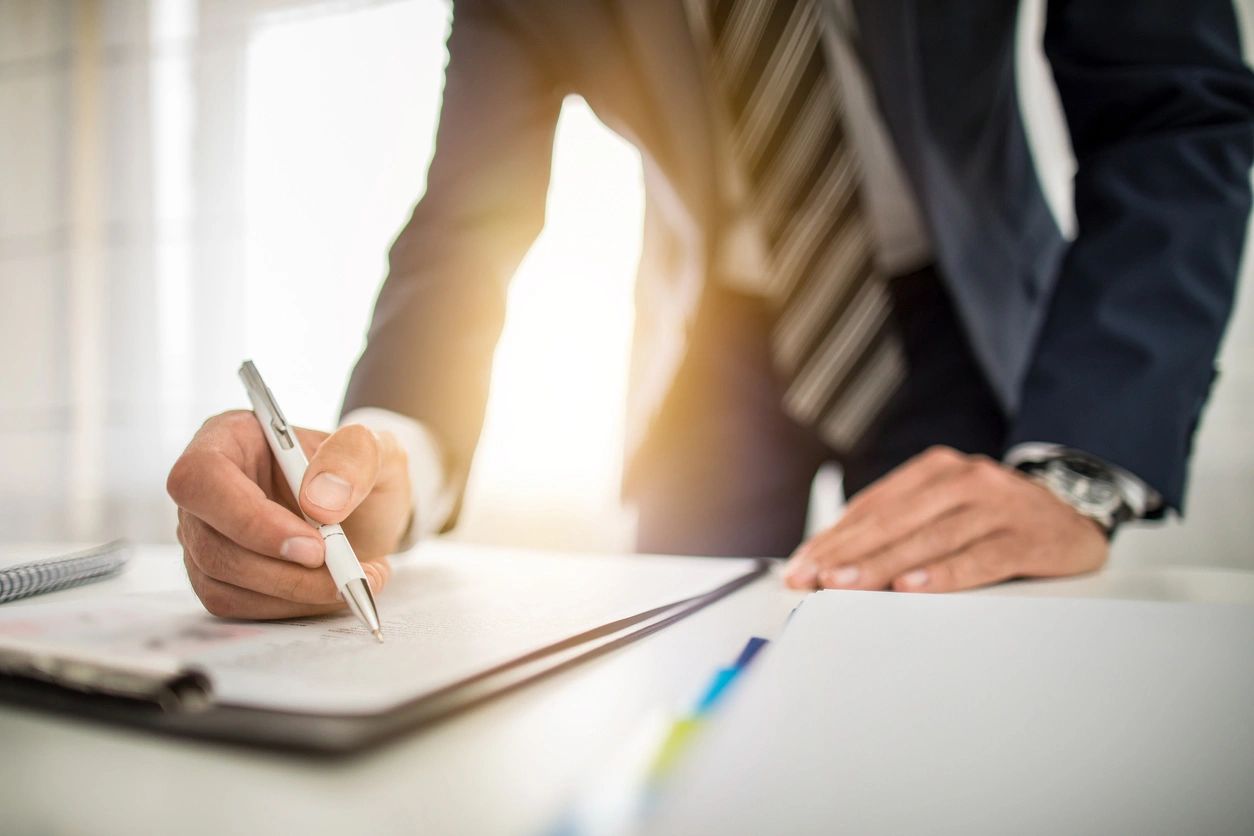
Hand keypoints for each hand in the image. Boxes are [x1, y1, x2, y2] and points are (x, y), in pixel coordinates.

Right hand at [168, 410, 411, 618]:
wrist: (366, 510)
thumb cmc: (359, 472)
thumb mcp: (374, 448)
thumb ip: (354, 458)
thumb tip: (319, 502)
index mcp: (229, 438)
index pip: (202, 478)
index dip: (250, 519)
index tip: (313, 546)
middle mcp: (206, 489)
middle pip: (211, 543)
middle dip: (283, 571)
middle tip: (346, 574)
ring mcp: (205, 535)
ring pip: (221, 582)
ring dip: (293, 593)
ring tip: (353, 580)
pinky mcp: (217, 575)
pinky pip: (237, 604)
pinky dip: (289, 607)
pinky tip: (330, 590)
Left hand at [783, 446, 1107, 592]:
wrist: (1076, 512)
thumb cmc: (996, 518)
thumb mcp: (946, 508)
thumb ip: (898, 526)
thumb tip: (834, 559)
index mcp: (936, 470)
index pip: (873, 507)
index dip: (833, 539)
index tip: (800, 566)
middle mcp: (965, 479)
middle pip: (894, 521)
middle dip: (846, 554)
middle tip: (812, 579)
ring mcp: (999, 505)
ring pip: (930, 539)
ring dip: (882, 565)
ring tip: (846, 585)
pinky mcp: (1029, 536)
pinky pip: (980, 557)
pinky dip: (944, 574)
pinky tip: (914, 587)